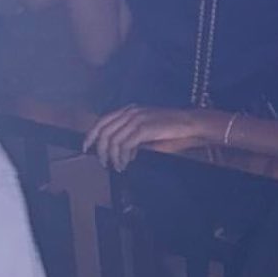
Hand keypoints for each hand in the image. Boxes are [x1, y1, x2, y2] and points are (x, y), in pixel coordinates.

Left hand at [83, 105, 212, 169]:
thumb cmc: (172, 130)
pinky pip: (124, 145)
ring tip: (118, 166)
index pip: (102, 120)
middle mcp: (131, 112)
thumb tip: (121, 153)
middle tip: (104, 163)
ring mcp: (137, 119)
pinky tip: (126, 163)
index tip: (86, 148)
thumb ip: (132, 137)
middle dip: (100, 150)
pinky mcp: (144, 129)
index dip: (91, 135)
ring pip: (113, 140)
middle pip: (104, 131)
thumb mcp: (148, 131)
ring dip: (113, 157)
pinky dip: (122, 157)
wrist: (190, 124)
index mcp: (130, 110)